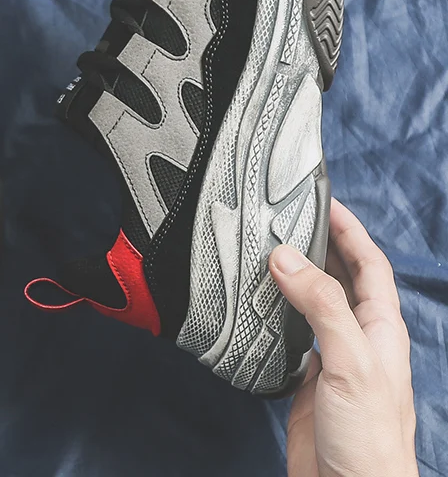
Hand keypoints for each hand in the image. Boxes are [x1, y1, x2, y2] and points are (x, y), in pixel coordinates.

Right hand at [269, 199, 417, 476]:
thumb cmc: (369, 439)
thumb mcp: (352, 362)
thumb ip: (322, 306)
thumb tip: (286, 258)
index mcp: (379, 328)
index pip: (369, 264)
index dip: (351, 230)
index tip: (325, 201)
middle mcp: (357, 337)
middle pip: (340, 276)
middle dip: (320, 244)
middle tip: (289, 218)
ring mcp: (332, 356)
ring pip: (313, 301)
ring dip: (295, 274)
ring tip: (269, 248)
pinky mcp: (308, 376)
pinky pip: (291, 330)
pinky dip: (275, 309)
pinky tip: (260, 302)